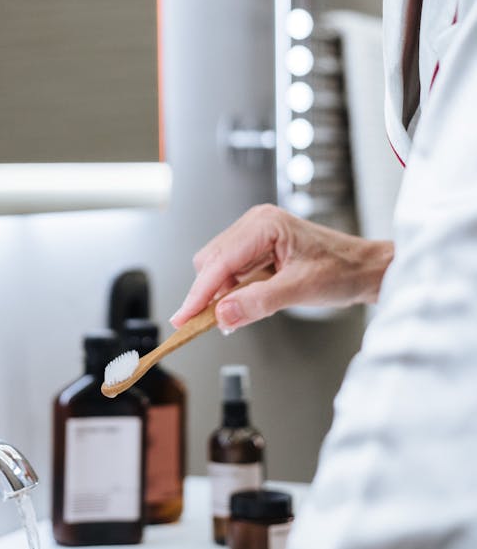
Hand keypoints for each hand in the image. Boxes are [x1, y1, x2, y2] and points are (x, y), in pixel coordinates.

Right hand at [170, 204, 393, 331]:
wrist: (365, 269)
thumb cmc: (342, 270)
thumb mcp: (300, 290)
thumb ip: (258, 302)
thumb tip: (222, 314)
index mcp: (264, 225)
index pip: (219, 262)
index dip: (199, 293)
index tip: (183, 318)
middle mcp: (256, 224)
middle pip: (211, 262)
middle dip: (208, 294)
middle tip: (210, 324)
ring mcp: (255, 235)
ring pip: (218, 268)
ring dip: (222, 294)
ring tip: (238, 314)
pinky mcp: (258, 249)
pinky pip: (232, 271)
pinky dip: (233, 291)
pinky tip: (246, 303)